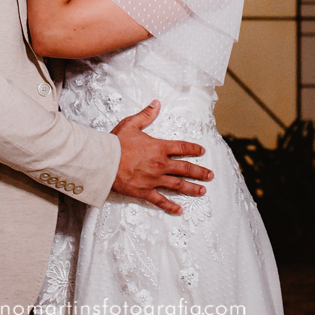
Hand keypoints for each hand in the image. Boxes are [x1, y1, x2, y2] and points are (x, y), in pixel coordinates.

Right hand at [111, 100, 212, 215]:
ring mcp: (154, 179)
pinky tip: (180, 210)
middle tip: (210, 175)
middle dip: (199, 172)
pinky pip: (161, 200)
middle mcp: (160, 164)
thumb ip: (146, 115)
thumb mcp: (132, 124)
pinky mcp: (145, 192)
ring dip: (192, 188)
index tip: (202, 151)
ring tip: (202, 191)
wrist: (105, 161)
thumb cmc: (117, 142)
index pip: (181, 148)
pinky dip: (171, 206)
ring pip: (178, 185)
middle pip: (185, 168)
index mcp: (159, 147)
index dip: (193, 149)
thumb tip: (157, 103)